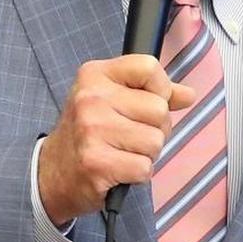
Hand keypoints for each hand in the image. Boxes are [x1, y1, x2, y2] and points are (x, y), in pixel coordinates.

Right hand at [38, 54, 195, 224]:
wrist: (53, 173)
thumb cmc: (88, 133)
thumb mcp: (113, 99)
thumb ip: (153, 93)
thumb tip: (189, 95)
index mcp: (96, 75)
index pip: (149, 68)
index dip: (161, 89)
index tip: (148, 102)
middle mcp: (91, 98)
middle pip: (159, 109)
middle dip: (156, 129)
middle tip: (131, 136)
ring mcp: (92, 130)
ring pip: (156, 141)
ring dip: (147, 154)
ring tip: (123, 152)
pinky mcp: (96, 163)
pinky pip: (144, 167)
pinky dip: (138, 174)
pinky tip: (119, 169)